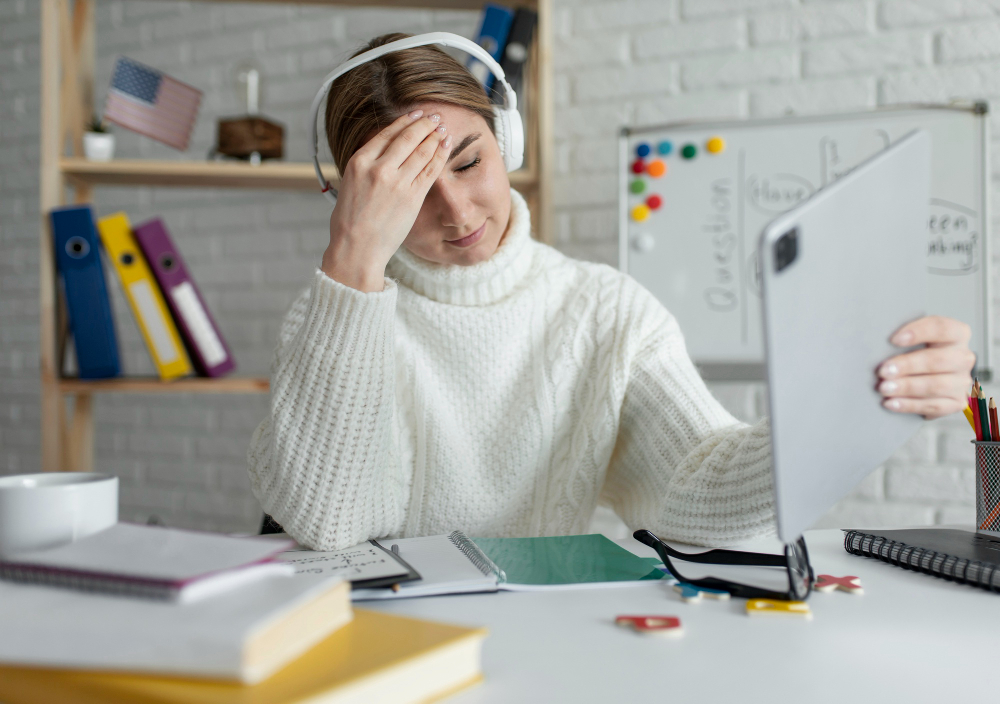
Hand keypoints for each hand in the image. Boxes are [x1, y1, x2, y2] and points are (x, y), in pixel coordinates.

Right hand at [321, 109, 452, 291]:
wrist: (356, 248)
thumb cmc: (350, 222)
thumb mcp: (350, 184)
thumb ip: (366, 167)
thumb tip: (383, 154)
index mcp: (359, 162)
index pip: (386, 133)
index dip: (405, 121)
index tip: (415, 114)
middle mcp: (378, 168)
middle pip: (407, 137)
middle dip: (424, 124)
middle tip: (435, 117)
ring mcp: (397, 182)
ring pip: (422, 151)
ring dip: (435, 137)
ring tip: (443, 129)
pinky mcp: (412, 197)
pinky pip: (431, 170)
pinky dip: (440, 155)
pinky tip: (446, 146)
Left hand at [877, 316, 974, 418]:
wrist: (925, 380)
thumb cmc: (914, 354)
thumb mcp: (912, 341)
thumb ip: (902, 339)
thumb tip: (876, 341)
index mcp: (956, 334)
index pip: (941, 328)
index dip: (918, 332)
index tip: (893, 339)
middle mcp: (963, 357)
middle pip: (938, 359)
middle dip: (908, 365)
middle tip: (883, 371)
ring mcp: (962, 382)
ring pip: (937, 385)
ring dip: (907, 387)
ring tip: (883, 388)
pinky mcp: (956, 403)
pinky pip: (934, 406)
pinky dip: (909, 405)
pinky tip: (891, 403)